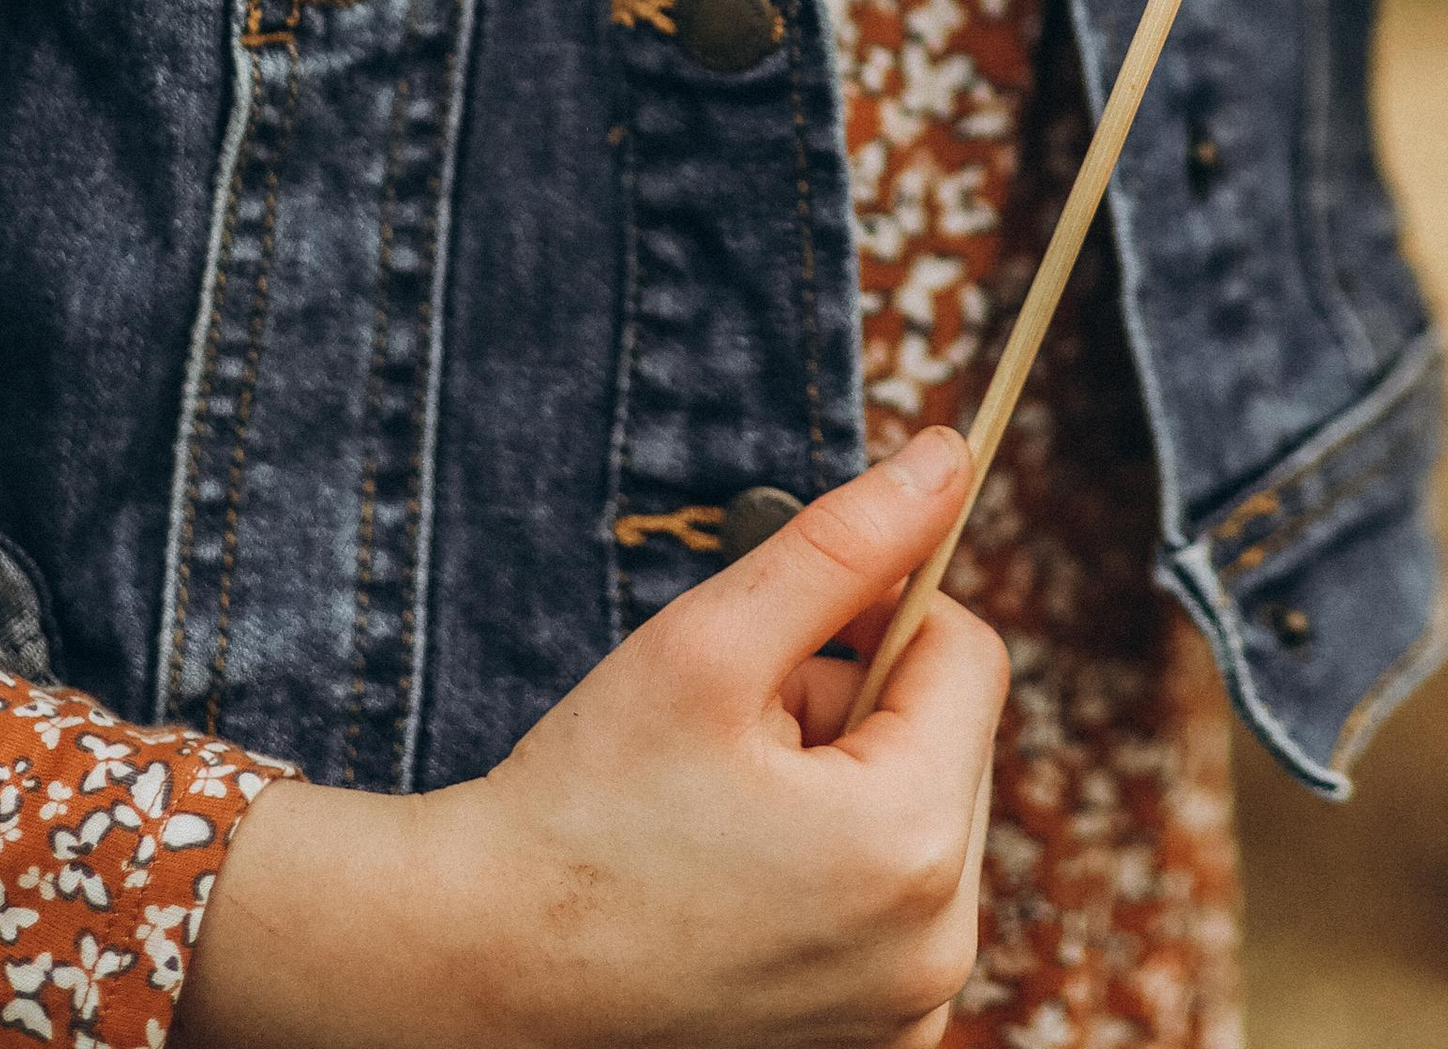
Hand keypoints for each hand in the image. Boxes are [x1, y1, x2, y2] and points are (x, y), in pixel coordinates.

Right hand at [175, 428, 1005, 1048]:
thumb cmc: (584, 803)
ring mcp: (907, 1015)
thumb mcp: (712, 644)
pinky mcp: (873, 1048)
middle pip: (947, 742)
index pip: (968, 654)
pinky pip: (892, 906)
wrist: (480, 965)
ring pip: (917, 819)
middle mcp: (937, 949)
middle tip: (733, 735)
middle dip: (852, 708)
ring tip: (722, 810)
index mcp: (911, 845)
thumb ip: (844, 542)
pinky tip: (735, 883)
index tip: (788, 624)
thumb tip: (950, 457)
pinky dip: (832, 871)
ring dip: (840, 785)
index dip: (881, 610)